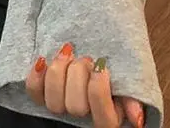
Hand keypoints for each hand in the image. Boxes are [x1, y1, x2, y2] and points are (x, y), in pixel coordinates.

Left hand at [26, 43, 144, 126]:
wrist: (88, 49)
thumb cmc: (108, 64)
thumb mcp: (126, 78)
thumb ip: (131, 96)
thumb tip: (135, 118)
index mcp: (108, 117)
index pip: (105, 119)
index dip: (99, 91)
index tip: (102, 67)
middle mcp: (83, 116)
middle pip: (76, 107)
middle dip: (79, 75)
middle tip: (86, 58)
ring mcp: (61, 105)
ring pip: (54, 102)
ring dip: (59, 71)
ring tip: (68, 53)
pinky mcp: (42, 93)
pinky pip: (34, 92)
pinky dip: (37, 75)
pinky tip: (43, 60)